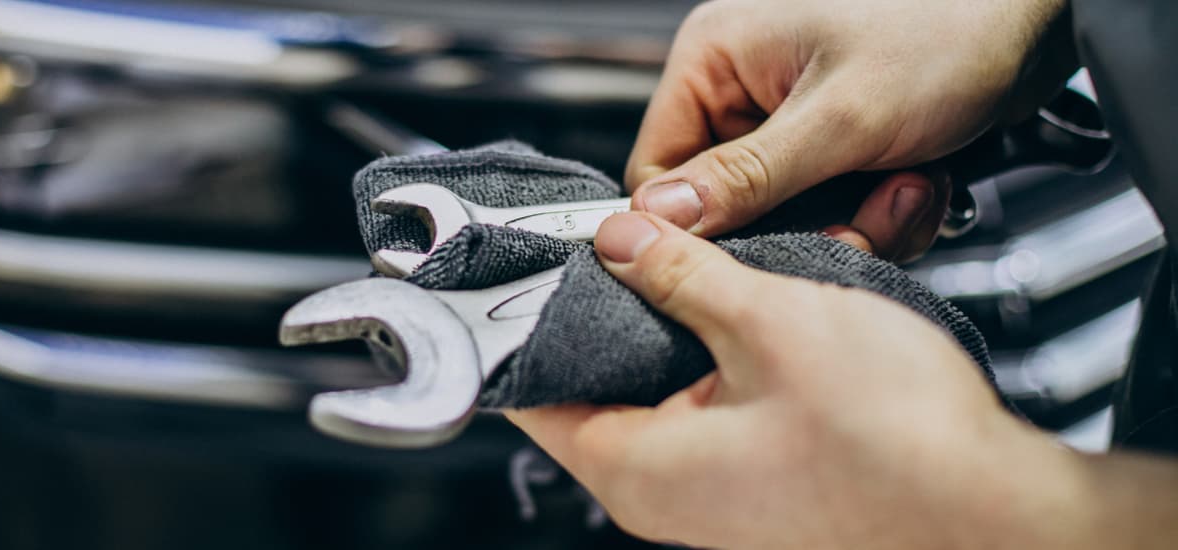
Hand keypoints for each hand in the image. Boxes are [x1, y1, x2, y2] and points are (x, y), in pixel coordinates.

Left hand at [507, 212, 1102, 548]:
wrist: (997, 513)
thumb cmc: (895, 442)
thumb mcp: (767, 322)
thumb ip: (679, 274)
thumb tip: (619, 239)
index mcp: (636, 466)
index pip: (531, 387)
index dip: (531, 312)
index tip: (541, 256)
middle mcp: (662, 491)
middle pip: (601, 375)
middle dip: (622, 300)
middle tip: (634, 237)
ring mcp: (710, 490)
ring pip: (667, 380)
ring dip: (689, 318)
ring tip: (712, 265)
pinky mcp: (757, 477)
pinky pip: (716, 399)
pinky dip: (730, 349)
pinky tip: (763, 304)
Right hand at [625, 0, 1071, 258]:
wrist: (1041, 21)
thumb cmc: (949, 29)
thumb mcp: (840, 118)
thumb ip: (745, 177)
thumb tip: (663, 219)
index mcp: (715, 56)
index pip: (658, 171)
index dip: (702, 223)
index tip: (756, 244)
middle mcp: (742, 83)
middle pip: (726, 201)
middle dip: (800, 220)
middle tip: (859, 214)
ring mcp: (788, 112)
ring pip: (782, 211)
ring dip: (848, 218)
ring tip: (903, 186)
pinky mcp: (832, 137)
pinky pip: (825, 203)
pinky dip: (874, 210)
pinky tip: (914, 182)